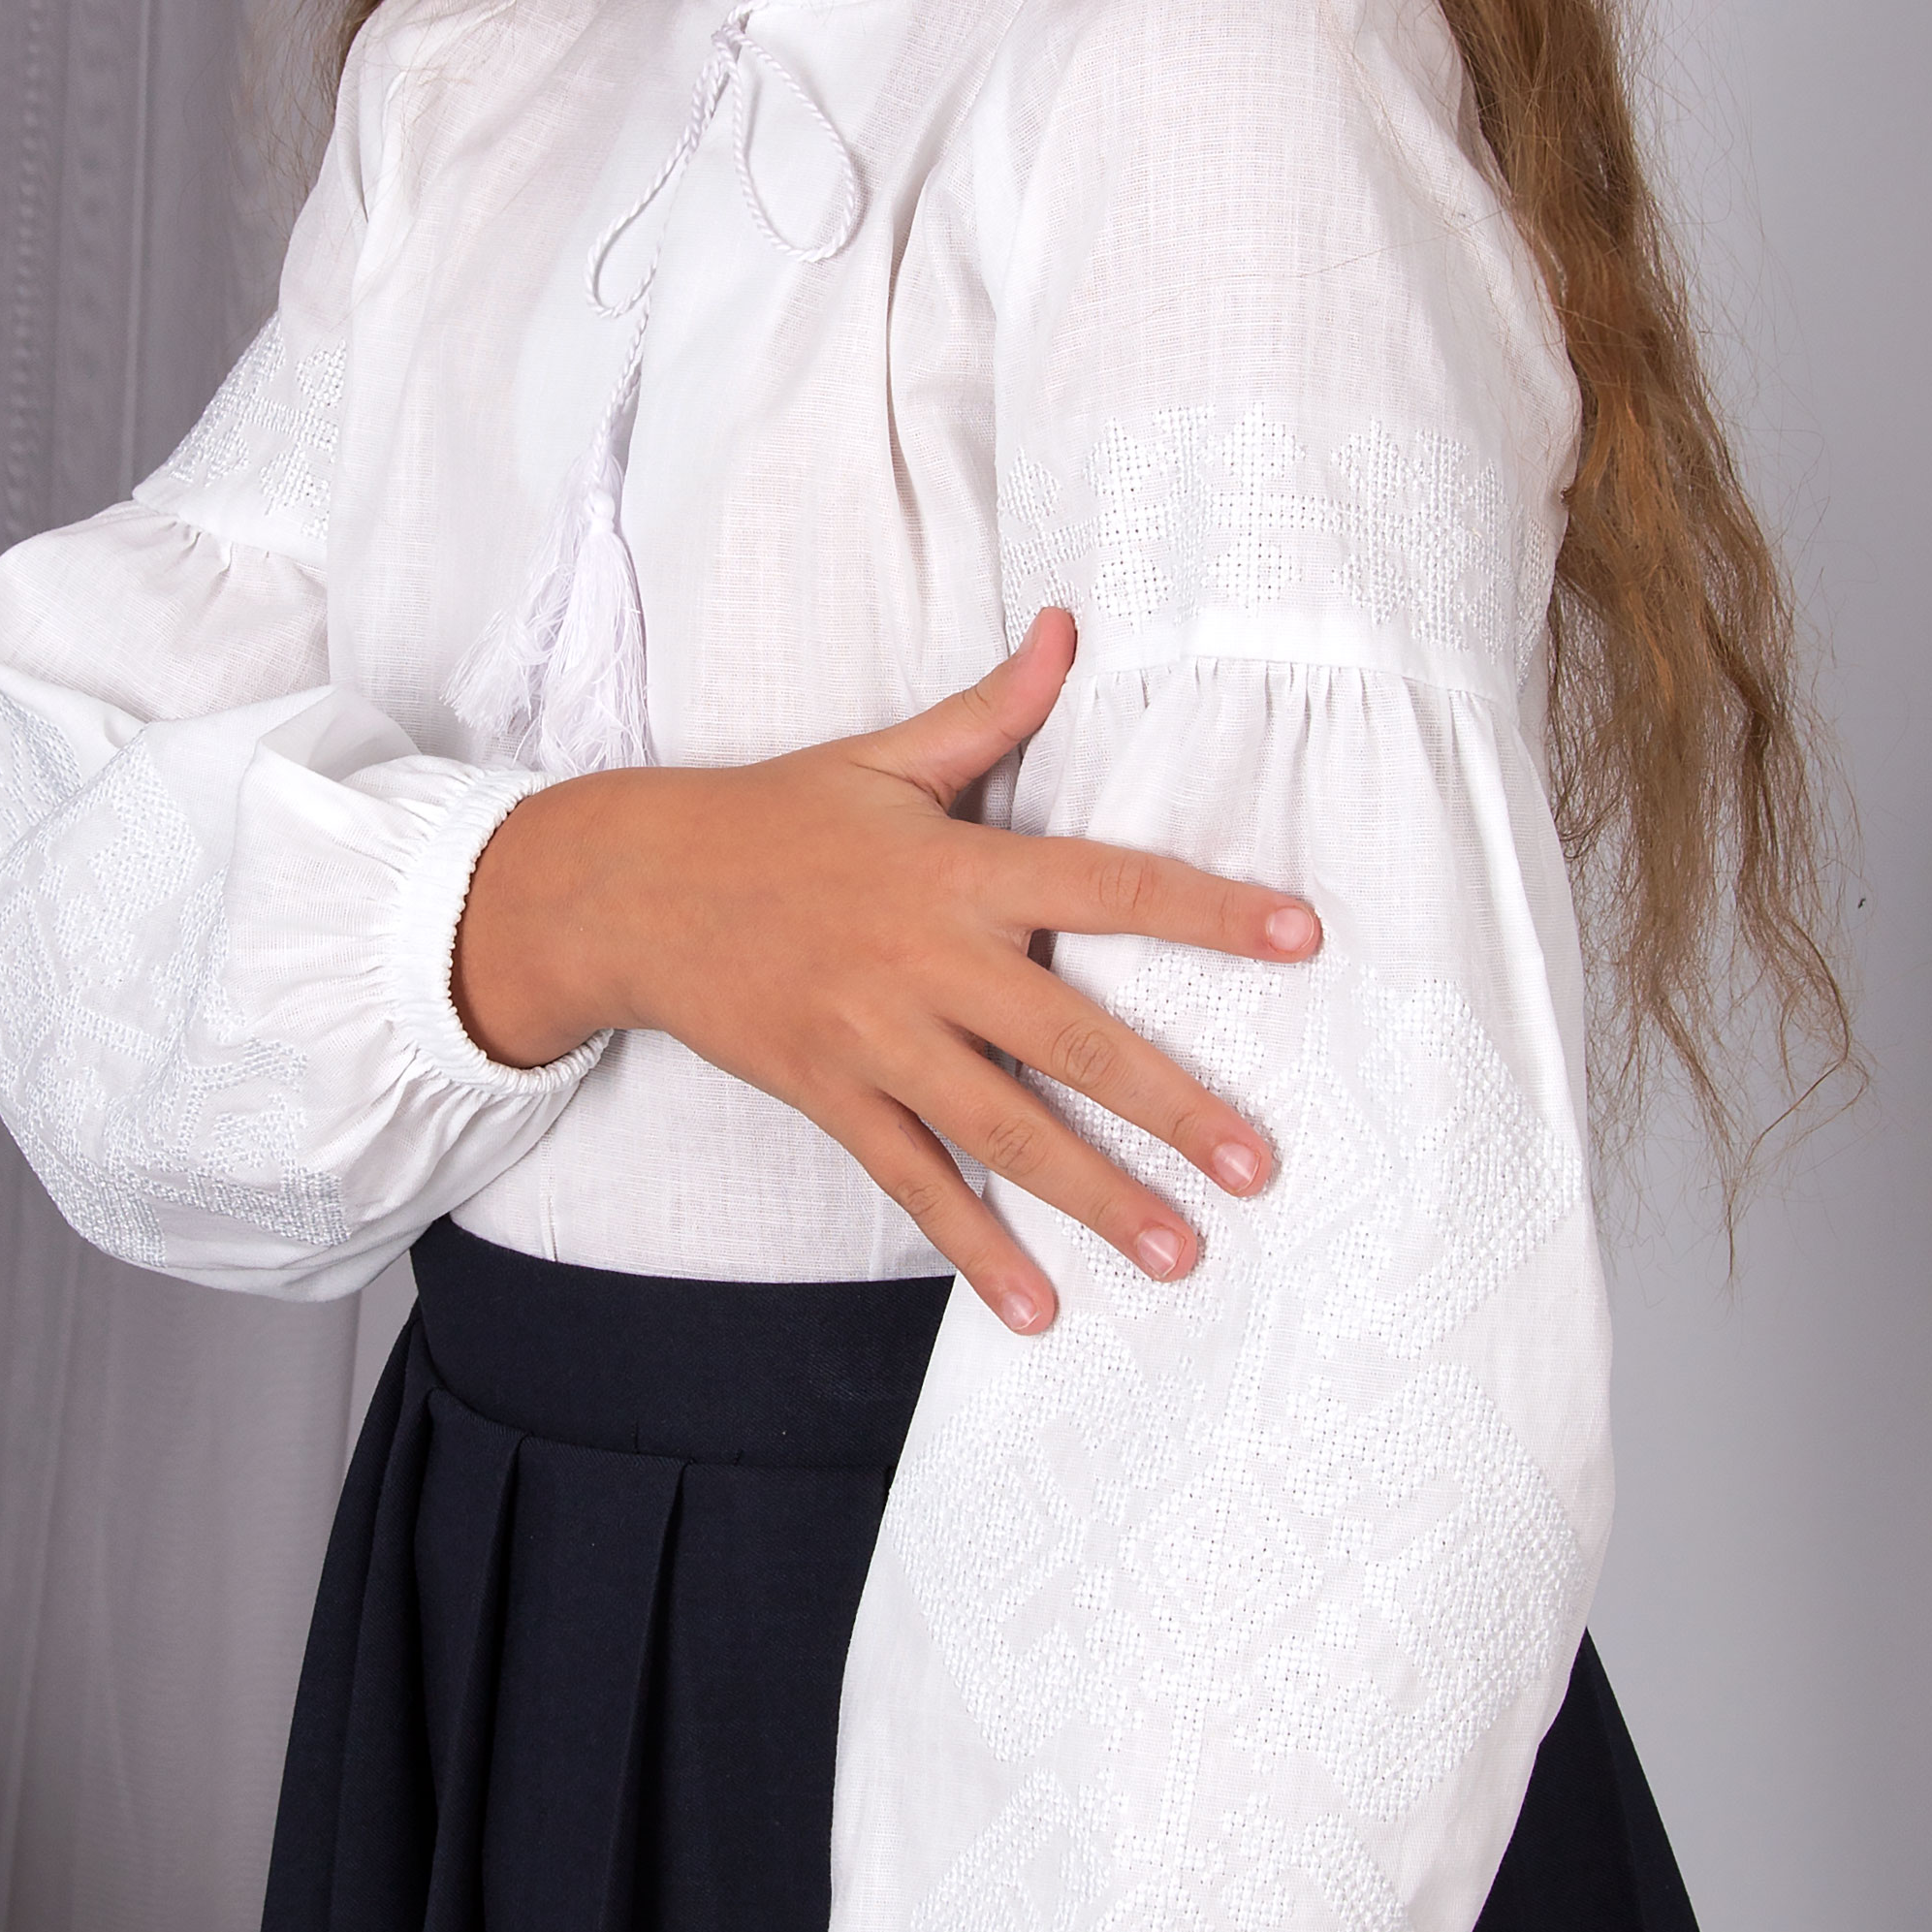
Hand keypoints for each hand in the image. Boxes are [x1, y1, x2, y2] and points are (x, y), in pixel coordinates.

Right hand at [450, 609, 1319, 1328]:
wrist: (630, 888)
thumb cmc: (771, 818)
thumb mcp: (883, 756)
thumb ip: (991, 710)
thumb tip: (1068, 624)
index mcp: (957, 867)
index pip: (1110, 883)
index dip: (1208, 910)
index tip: (1301, 938)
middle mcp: (927, 959)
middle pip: (1072, 1039)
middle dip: (1172, 1106)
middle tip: (1259, 1164)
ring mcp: (876, 1038)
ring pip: (1003, 1129)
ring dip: (1095, 1198)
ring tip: (1179, 1253)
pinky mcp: (831, 1096)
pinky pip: (915, 1183)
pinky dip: (976, 1249)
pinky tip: (1039, 1307)